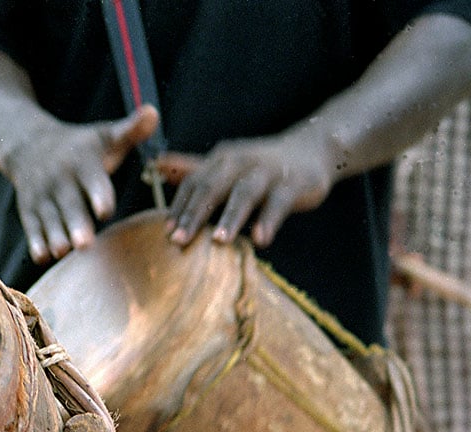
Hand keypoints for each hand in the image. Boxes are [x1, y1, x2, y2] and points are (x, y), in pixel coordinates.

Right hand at [2, 105, 157, 263]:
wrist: (29, 145)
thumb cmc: (80, 146)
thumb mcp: (104, 135)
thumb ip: (131, 130)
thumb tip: (153, 112)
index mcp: (82, 162)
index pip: (92, 180)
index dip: (98, 195)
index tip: (104, 211)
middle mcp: (60, 179)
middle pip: (69, 204)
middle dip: (76, 223)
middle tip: (84, 244)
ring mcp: (42, 196)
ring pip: (49, 219)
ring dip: (55, 235)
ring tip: (63, 251)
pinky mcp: (28, 209)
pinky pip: (31, 227)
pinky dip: (36, 241)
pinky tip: (42, 257)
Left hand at [158, 129, 334, 247]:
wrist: (313, 149)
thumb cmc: (260, 166)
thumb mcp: (226, 165)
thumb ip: (194, 169)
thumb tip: (157, 166)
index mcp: (221, 159)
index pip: (193, 183)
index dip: (178, 207)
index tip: (165, 232)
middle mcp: (240, 161)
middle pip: (212, 187)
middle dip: (194, 214)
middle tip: (179, 241)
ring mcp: (267, 171)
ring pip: (244, 193)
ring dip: (231, 217)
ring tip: (218, 242)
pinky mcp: (293, 183)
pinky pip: (279, 203)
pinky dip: (269, 221)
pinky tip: (260, 241)